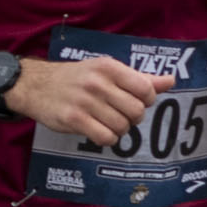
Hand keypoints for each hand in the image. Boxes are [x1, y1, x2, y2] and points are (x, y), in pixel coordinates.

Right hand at [5, 52, 166, 148]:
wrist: (35, 85)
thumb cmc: (76, 78)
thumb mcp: (106, 71)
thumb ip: (139, 78)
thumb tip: (171, 81)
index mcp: (109, 67)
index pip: (146, 89)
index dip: (146, 101)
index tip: (133, 101)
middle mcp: (97, 83)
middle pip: (136, 112)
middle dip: (132, 118)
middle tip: (120, 115)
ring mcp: (85, 101)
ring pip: (122, 127)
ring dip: (118, 130)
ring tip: (106, 122)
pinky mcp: (73, 119)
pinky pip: (105, 138)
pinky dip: (106, 139)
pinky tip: (97, 131)